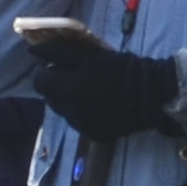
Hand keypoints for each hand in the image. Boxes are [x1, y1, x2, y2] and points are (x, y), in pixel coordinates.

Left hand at [24, 25, 186, 144]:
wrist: (153, 95)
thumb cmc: (122, 69)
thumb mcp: (90, 55)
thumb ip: (59, 52)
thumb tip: (32, 50)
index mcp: (68, 91)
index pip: (39, 82)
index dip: (44, 70)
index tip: (56, 64)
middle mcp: (71, 113)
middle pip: (49, 98)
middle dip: (56, 85)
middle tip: (71, 74)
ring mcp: (83, 127)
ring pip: (63, 111)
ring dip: (68, 99)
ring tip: (86, 88)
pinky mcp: (95, 134)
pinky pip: (79, 121)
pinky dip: (82, 111)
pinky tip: (97, 102)